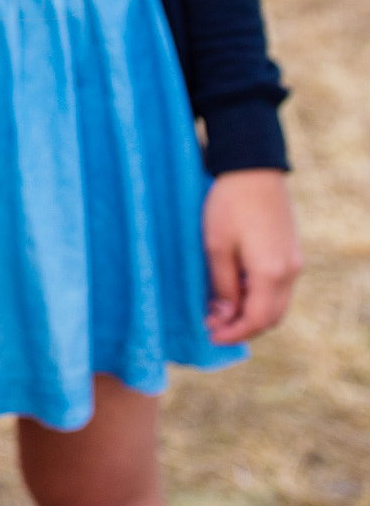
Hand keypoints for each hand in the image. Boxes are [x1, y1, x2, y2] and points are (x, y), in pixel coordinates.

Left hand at [203, 167, 299, 342]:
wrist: (253, 170)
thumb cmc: (229, 205)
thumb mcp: (216, 246)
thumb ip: (222, 284)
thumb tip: (224, 314)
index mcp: (271, 272)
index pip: (258, 319)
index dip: (235, 333)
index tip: (211, 335)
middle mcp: (290, 271)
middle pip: (271, 316)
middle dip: (243, 327)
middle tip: (212, 325)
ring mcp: (294, 262)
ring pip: (276, 302)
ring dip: (251, 312)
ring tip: (219, 309)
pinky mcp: (290, 252)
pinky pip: (278, 286)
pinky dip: (258, 296)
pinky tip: (233, 290)